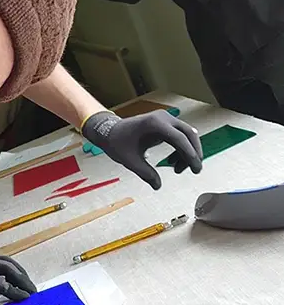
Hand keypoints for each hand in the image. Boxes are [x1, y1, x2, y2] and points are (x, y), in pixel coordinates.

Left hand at [0, 238, 35, 304]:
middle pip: (9, 268)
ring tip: (30, 285)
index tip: (23, 298)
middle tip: (33, 292)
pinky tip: (19, 278)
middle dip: (22, 280)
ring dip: (21, 273)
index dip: (12, 289)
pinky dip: (15, 269)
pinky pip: (4, 262)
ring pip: (9, 262)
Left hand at [81, 110, 202, 189]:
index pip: (180, 138)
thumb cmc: (117, 143)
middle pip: (189, 134)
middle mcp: (163, 118)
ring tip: (177, 169)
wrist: (109, 131)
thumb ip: (145, 173)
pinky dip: (181, 148)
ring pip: (187, 135)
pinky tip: (173, 161)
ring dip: (187, 152)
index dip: (190, 154)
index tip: (195, 168)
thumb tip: (158, 186)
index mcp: (154, 124)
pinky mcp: (165, 123)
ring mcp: (165, 119)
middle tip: (195, 170)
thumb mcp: (130, 161)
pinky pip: (180, 135)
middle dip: (194, 153)